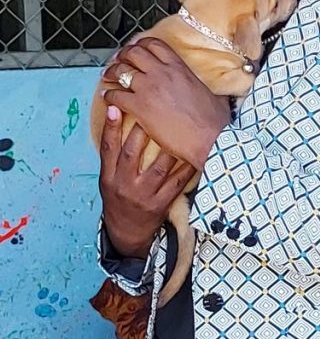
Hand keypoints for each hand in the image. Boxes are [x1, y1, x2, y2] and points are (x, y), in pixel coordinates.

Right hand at [99, 118, 195, 257]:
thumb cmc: (119, 198)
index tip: (113, 106)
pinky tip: (193, 153)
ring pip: (158, 167)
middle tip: (152, 110)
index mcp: (108, 178)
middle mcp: (123, 186)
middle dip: (141, 131)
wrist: (127, 233)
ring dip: (170, 147)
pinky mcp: (160, 205)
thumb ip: (113, 156)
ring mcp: (143, 196)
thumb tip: (116, 121)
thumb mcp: (108, 180)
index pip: (107, 149)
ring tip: (178, 128)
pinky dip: (186, 167)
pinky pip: (176, 183)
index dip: (110, 127)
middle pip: (131, 154)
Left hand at [100, 38, 229, 168]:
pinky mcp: (140, 107)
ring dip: (112, 72)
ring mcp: (149, 88)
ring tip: (108, 76)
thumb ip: (209, 91)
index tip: (135, 49)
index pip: (154, 45)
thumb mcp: (215, 96)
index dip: (141, 44)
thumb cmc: (215, 122)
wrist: (210, 139)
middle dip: (123, 55)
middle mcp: (162, 73)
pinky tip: (107, 98)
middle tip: (118, 60)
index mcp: (179, 67)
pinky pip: (116, 94)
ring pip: (121, 70)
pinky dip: (109, 95)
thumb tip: (222, 94)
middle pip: (134, 52)